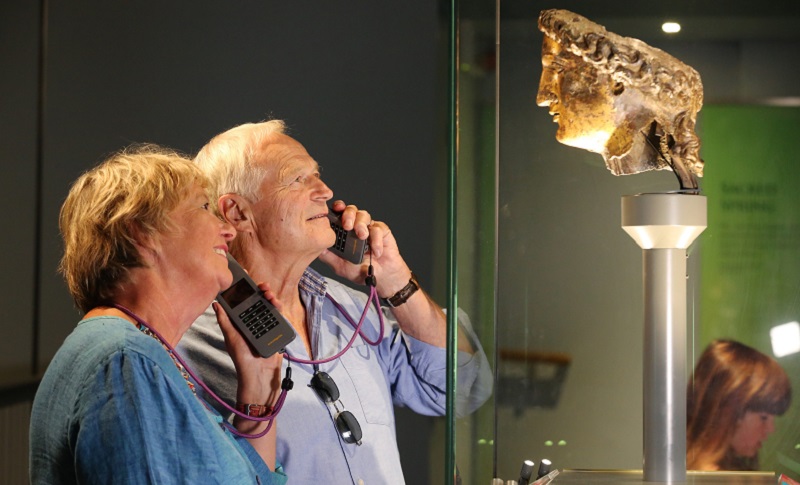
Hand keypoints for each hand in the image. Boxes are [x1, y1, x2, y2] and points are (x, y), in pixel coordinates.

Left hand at [214, 282, 282, 403]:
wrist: (259, 373)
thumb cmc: (242, 357)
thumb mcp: (231, 336)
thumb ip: (225, 320)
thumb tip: (216, 303)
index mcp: (242, 321)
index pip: (244, 301)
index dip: (246, 289)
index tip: (248, 279)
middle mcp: (254, 321)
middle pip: (259, 300)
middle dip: (261, 291)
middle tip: (262, 286)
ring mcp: (266, 325)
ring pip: (270, 306)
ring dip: (271, 297)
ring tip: (269, 295)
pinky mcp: (277, 330)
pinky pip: (279, 316)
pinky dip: (278, 308)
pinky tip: (276, 305)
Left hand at [318, 201, 412, 297]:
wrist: (381, 278)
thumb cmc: (359, 271)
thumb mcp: (340, 266)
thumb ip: (329, 256)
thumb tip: (316, 246)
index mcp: (344, 232)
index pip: (339, 214)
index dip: (337, 208)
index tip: (335, 209)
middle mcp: (355, 226)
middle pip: (351, 210)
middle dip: (348, 215)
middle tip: (347, 226)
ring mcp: (368, 228)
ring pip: (364, 215)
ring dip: (361, 224)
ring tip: (362, 236)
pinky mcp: (382, 231)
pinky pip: (378, 228)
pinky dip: (376, 240)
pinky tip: (375, 252)